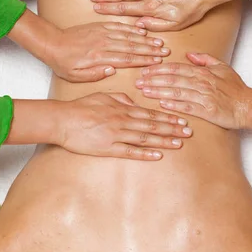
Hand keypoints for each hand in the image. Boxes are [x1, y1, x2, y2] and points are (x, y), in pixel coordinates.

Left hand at [45, 22, 170, 81]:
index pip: (127, 59)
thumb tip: (112, 70)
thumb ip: (95, 74)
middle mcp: (103, 43)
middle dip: (150, 50)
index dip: (144, 60)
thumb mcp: (76, 76)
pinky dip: (132, 28)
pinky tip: (142, 31)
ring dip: (145, 39)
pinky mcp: (100, 26)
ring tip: (159, 42)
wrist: (52, 43)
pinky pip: (119, 26)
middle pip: (132, 46)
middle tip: (165, 52)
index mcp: (99, 57)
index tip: (156, 61)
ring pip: (128, 36)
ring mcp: (102, 33)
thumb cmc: (64, 63)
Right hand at [58, 92, 192, 159]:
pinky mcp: (108, 148)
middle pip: (152, 125)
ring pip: (145, 137)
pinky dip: (145, 153)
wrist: (63, 120)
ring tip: (179, 142)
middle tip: (189, 131)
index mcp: (122, 108)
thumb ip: (121, 99)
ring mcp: (116, 135)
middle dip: (172, 128)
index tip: (181, 119)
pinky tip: (158, 155)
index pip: (150, 113)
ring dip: (163, 140)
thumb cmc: (81, 107)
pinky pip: (130, 151)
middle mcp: (123, 121)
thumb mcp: (103, 96)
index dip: (167, 117)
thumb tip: (135, 102)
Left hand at [135, 52, 251, 129]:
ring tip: (144, 91)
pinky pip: (187, 107)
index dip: (159, 69)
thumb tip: (188, 54)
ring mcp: (204, 97)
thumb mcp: (222, 67)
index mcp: (203, 72)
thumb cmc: (236, 88)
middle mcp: (202, 83)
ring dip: (158, 91)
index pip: (176, 68)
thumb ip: (204, 59)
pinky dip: (174, 105)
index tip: (145, 70)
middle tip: (138, 81)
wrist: (248, 106)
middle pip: (172, 79)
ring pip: (176, 92)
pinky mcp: (207, 111)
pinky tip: (161, 104)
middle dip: (153, 79)